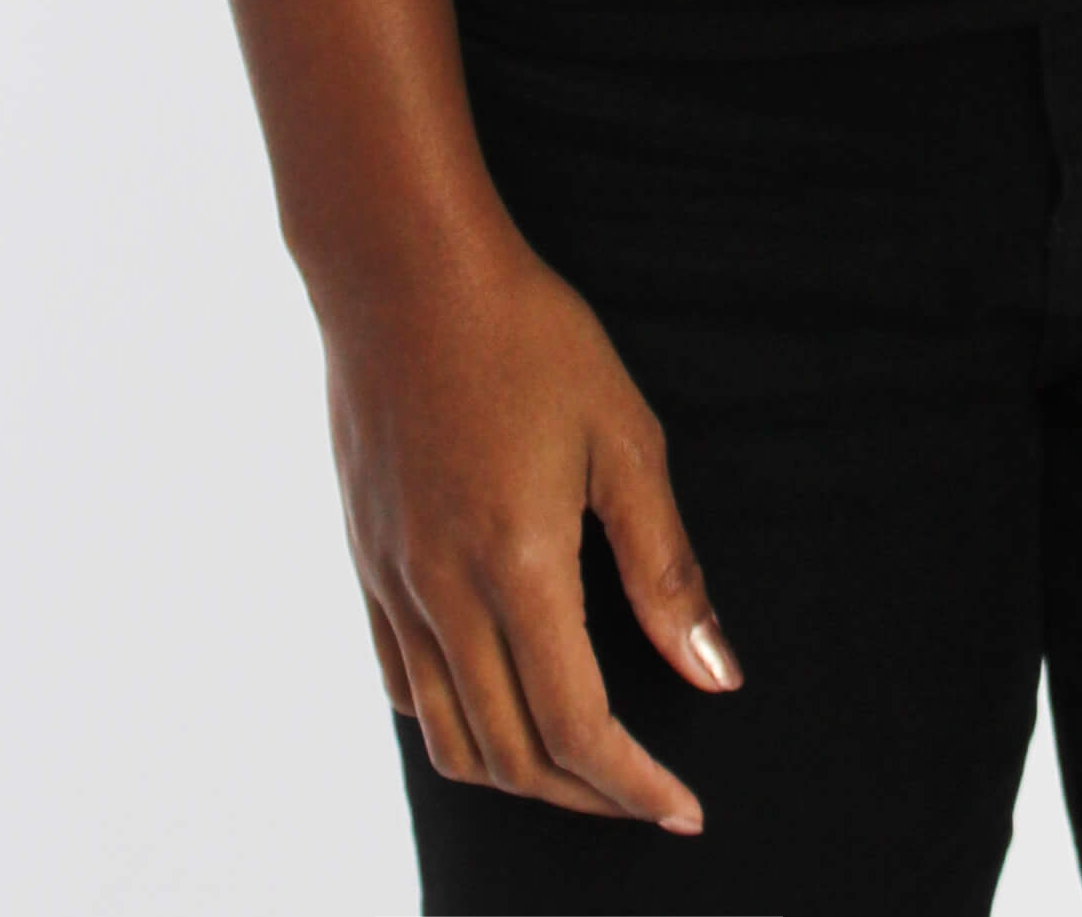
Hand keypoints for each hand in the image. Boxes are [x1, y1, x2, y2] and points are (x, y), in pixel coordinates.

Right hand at [314, 207, 742, 833]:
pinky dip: (455, 728)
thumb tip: (715, 675)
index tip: (685, 810)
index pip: (578, 730)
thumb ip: (666, 566)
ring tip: (585, 768)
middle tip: (650, 796)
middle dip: (590, 797)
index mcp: (517, 567)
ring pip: (451, 740)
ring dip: (522, 776)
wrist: (403, 270)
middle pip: (514, 757)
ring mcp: (391, 585)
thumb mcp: (623, 434)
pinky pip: (404, 689)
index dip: (636, 787)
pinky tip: (500, 705)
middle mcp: (442, 595)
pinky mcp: (365, 565)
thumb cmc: (527, 334)